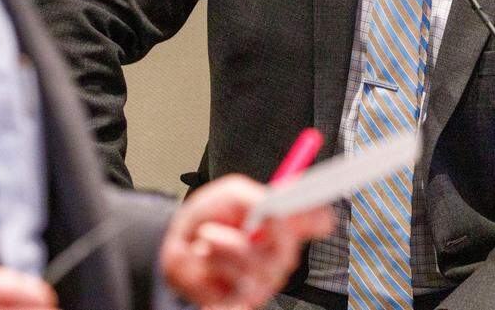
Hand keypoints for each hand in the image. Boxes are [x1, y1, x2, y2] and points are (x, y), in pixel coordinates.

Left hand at [159, 174, 333, 307]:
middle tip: (245, 223)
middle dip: (261, 234)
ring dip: (225, 246)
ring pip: (260, 268)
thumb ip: (257, 198)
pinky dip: (215, 266)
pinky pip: (241, 290)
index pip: (318, 221)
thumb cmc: (207, 218)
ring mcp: (263, 279)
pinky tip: (206, 260)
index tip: (298, 205)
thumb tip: (277, 206)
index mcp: (282, 223)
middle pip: (289, 251)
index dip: (318, 215)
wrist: (176, 244)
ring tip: (208, 238)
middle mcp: (278, 252)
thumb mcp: (231, 194)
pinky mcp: (243, 300)